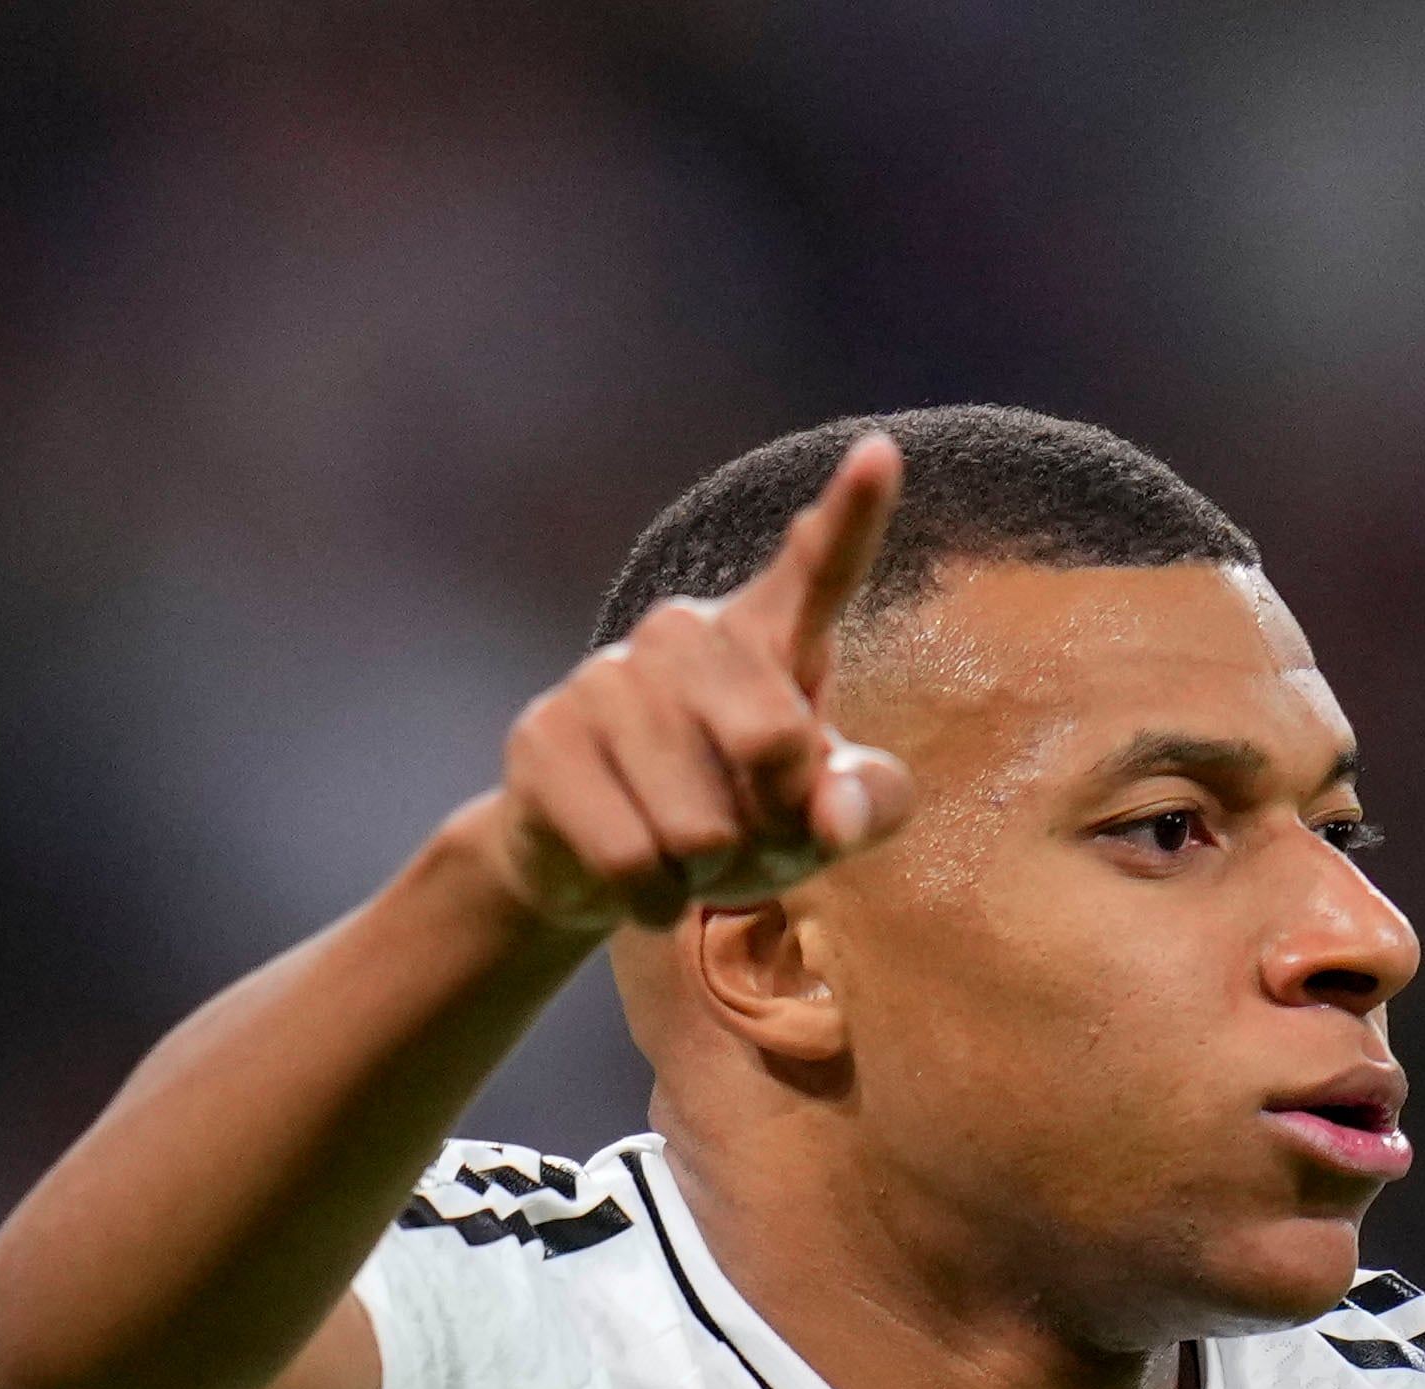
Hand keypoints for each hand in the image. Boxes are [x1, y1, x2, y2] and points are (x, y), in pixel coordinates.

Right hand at [478, 434, 918, 930]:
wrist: (605, 870)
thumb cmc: (740, 820)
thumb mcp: (826, 819)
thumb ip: (868, 804)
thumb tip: (831, 812)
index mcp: (769, 636)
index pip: (821, 571)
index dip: (853, 515)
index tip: (880, 452)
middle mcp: (685, 633)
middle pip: (776, 741)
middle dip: (776, 823)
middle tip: (750, 832)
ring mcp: (606, 677)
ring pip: (700, 823)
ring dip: (709, 871)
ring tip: (688, 852)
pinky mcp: (544, 738)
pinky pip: (633, 858)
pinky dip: (653, 900)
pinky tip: (645, 885)